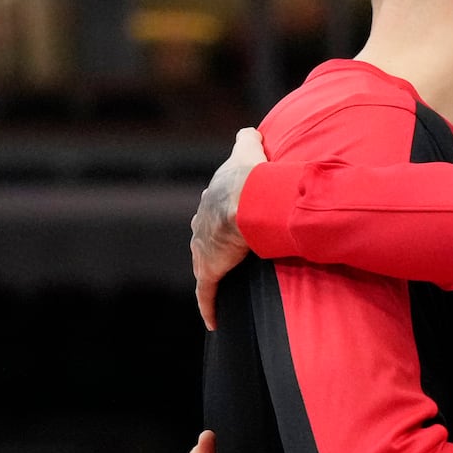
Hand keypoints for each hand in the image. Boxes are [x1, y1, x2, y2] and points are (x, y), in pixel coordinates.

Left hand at [191, 127, 268, 329]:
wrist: (248, 200)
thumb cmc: (251, 177)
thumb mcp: (248, 152)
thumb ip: (247, 140)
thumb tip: (249, 129)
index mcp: (211, 203)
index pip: (211, 214)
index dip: (221, 221)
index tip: (229, 228)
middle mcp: (201, 226)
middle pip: (204, 240)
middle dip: (212, 248)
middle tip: (227, 258)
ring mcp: (204, 250)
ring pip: (204, 266)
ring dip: (211, 276)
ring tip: (224, 287)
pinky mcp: (210, 271)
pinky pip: (206, 294)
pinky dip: (208, 308)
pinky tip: (212, 322)